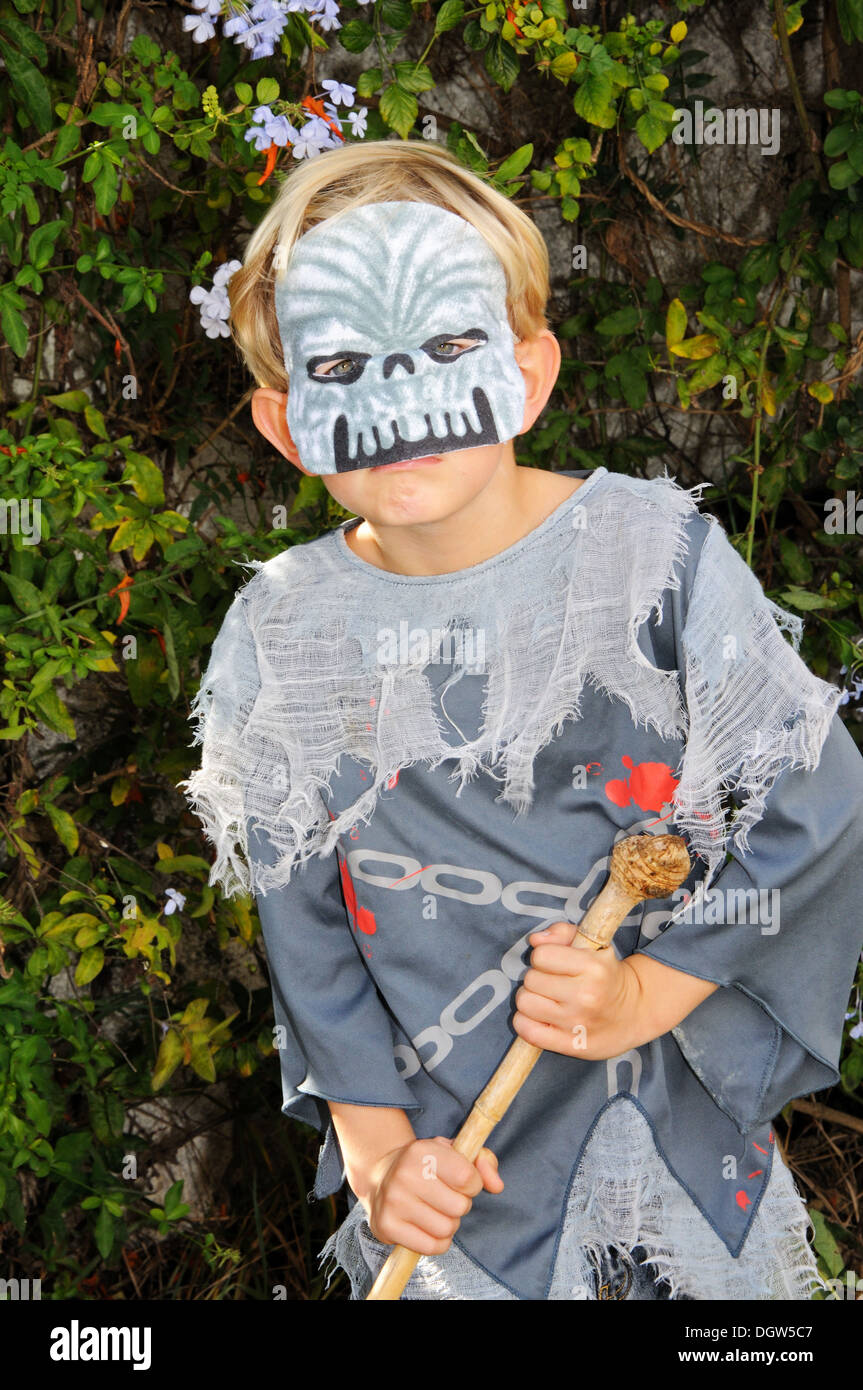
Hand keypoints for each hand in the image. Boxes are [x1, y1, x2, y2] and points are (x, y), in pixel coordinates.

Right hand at [363, 1136, 503, 1255]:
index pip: (468, 1178)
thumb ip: (483, 1161)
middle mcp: (405, 1174)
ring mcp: (394, 1201)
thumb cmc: (426, 1165)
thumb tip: (497, 1186)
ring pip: (446, 1229)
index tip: (461, 1181)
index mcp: (423, 1151)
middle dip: (460, 1205)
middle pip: (459, 1207)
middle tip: (446, 1197)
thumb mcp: (453, 1152)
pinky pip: (431, 1247)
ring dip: (449, 1224)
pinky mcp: (387, 1226)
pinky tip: (427, 1226)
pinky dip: (437, 1241)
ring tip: (436, 1211)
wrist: (380, 1176)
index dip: (472, 1184)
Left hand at [512, 920, 641, 1059]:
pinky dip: (526, 1023)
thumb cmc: (607, 975)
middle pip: (530, 979)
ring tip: (548, 1000)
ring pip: (525, 1003)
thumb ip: (563, 933)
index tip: (555, 963)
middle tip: (553, 983)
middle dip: (538, 978)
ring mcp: (577, 1023)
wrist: (635, 1013)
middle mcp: (585, 996)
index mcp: (593, 967)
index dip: (544, 957)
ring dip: (531, 999)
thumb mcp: (594, 946)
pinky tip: (540, 1018)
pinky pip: (528, 1031)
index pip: (541, 955)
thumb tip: (535, 940)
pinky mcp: (571, 1045)